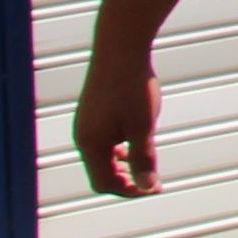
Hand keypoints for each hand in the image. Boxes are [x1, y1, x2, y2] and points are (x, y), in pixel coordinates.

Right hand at [73, 43, 162, 198]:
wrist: (120, 46)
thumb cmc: (132, 87)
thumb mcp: (143, 126)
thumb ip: (143, 158)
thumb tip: (147, 187)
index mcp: (90, 144)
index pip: (104, 183)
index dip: (129, 191)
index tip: (155, 188)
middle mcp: (82, 136)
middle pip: (101, 173)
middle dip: (126, 181)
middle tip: (153, 182)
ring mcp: (86, 122)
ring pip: (102, 157)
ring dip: (123, 166)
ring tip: (146, 163)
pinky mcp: (92, 111)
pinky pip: (102, 140)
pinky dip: (118, 149)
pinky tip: (136, 141)